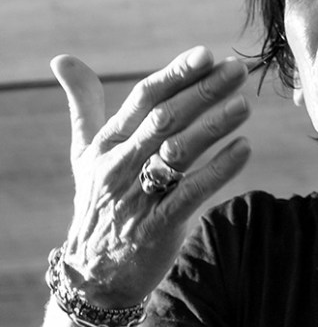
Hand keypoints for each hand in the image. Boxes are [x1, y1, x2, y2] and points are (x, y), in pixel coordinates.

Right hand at [52, 46, 250, 306]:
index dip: (175, 74)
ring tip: (244, 105)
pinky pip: (191, 192)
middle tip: (236, 71)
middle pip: (165, 119)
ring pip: (178, 152)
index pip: (143, 99)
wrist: (95, 272)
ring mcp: (138, 196)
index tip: (205, 54)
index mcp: (107, 143)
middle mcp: (120, 165)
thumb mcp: (85, 154)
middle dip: (202, 92)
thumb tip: (63, 59)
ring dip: (213, 126)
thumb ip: (84, 105)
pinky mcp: (158, 226)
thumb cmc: (98, 203)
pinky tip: (243, 149)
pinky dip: (219, 170)